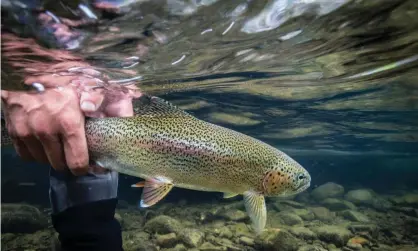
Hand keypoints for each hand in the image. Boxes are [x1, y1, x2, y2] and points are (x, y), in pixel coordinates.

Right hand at [1, 72, 140, 175]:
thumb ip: (99, 99)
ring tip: (58, 142)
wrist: (26, 70)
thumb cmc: (64, 80)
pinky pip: (26, 154)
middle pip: (59, 164)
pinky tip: (43, 139)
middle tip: (73, 151)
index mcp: (68, 121)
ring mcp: (26, 130)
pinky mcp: (13, 130)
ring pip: (42, 160)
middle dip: (68, 161)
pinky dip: (35, 151)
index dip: (83, 166)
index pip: (77, 162)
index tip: (86, 164)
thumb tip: (99, 111)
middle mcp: (46, 129)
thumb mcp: (88, 85)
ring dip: (51, 156)